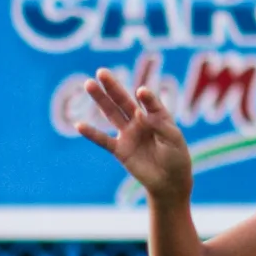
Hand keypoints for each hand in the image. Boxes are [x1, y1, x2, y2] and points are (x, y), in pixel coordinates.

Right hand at [78, 70, 192, 206]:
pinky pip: (103, 140)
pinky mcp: (120, 150)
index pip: (148, 101)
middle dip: (113, 87)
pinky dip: (91, 134)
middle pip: (124, 101)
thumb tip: (138, 113)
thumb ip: (158, 125)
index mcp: (156, 115)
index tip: (141, 92)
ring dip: (100, 100)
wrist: (170, 183)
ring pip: (111, 114)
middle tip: (101, 72)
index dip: (145, 97)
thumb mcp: (174, 139)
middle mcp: (140, 121)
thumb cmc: (177, 158)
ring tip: (88, 84)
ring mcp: (128, 134)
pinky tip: (79, 125)